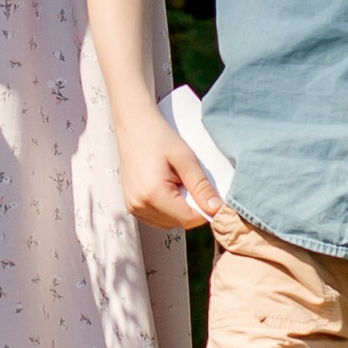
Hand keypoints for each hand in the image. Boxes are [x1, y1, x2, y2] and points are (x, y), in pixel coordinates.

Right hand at [116, 110, 226, 233]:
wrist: (134, 124)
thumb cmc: (158, 136)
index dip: (204, 210)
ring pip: (168, 222)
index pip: (188, 220)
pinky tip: (166, 188)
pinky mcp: (131, 204)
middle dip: (190, 208)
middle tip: (187, 181)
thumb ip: (201, 187)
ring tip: (175, 182)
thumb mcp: (185, 158)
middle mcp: (139, 205)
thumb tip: (216, 210)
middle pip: (178, 223)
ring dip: (178, 209)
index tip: (207, 193)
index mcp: (152, 194)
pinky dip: (167, 208)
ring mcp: (132, 206)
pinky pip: (156, 217)